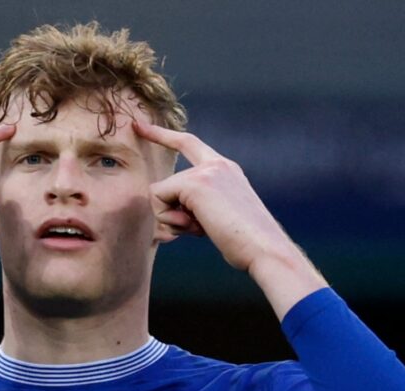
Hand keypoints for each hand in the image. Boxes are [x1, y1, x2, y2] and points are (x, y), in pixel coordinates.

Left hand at [133, 120, 326, 317]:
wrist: (265, 249)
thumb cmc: (245, 243)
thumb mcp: (220, 215)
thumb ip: (196, 205)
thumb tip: (166, 213)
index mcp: (226, 169)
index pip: (188, 143)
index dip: (162, 135)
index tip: (139, 125)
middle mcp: (216, 164)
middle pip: (166, 184)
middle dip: (171, 215)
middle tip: (199, 231)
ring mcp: (206, 172)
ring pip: (160, 193)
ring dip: (174, 220)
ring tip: (204, 230)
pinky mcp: (195, 183)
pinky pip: (158, 198)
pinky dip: (169, 219)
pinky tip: (197, 228)